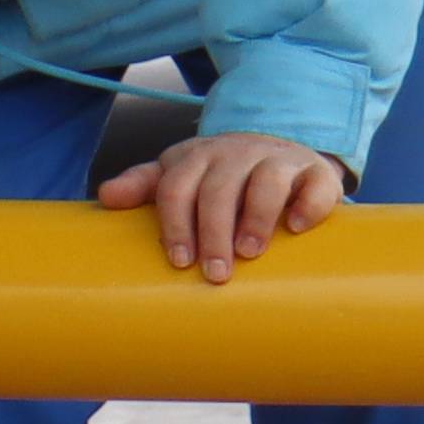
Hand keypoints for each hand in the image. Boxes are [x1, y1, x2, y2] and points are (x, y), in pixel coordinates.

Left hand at [96, 128, 346, 281]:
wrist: (282, 150)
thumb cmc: (221, 174)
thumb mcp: (181, 173)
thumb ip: (144, 185)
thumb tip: (105, 197)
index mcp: (197, 157)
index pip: (176, 187)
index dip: (175, 224)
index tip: (180, 261)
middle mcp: (236, 153)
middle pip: (218, 190)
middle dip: (213, 233)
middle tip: (215, 273)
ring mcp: (279, 160)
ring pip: (266, 182)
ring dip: (256, 218)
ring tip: (250, 253)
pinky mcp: (318, 172)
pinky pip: (315, 184)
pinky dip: (308, 205)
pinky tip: (296, 228)